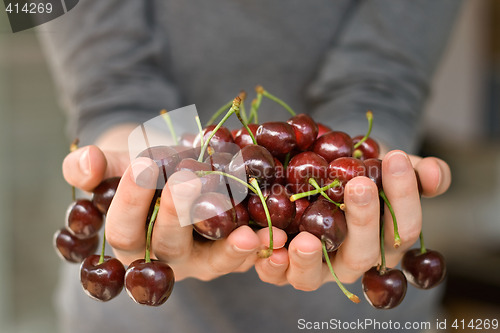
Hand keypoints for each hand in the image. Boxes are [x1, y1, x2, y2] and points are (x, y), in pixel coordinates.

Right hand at [63, 142, 273, 281]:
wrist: (174, 164)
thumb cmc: (141, 164)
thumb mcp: (116, 160)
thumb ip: (94, 164)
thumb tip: (84, 165)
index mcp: (128, 239)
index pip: (124, 228)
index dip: (131, 200)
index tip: (144, 164)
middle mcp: (162, 256)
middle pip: (168, 245)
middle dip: (178, 213)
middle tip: (189, 180)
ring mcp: (199, 258)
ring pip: (211, 261)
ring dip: (228, 247)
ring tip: (245, 232)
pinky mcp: (229, 253)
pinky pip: (243, 256)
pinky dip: (258, 247)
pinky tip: (272, 234)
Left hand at [253, 150, 450, 289]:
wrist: (320, 174)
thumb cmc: (359, 173)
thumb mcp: (387, 167)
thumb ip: (416, 172)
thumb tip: (435, 174)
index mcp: (384, 242)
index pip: (403, 227)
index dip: (404, 196)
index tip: (396, 158)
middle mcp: (351, 261)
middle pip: (362, 253)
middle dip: (362, 220)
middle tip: (359, 185)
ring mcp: (316, 268)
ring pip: (313, 277)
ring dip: (310, 259)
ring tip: (306, 240)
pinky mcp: (282, 266)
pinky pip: (275, 273)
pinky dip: (270, 264)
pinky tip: (267, 244)